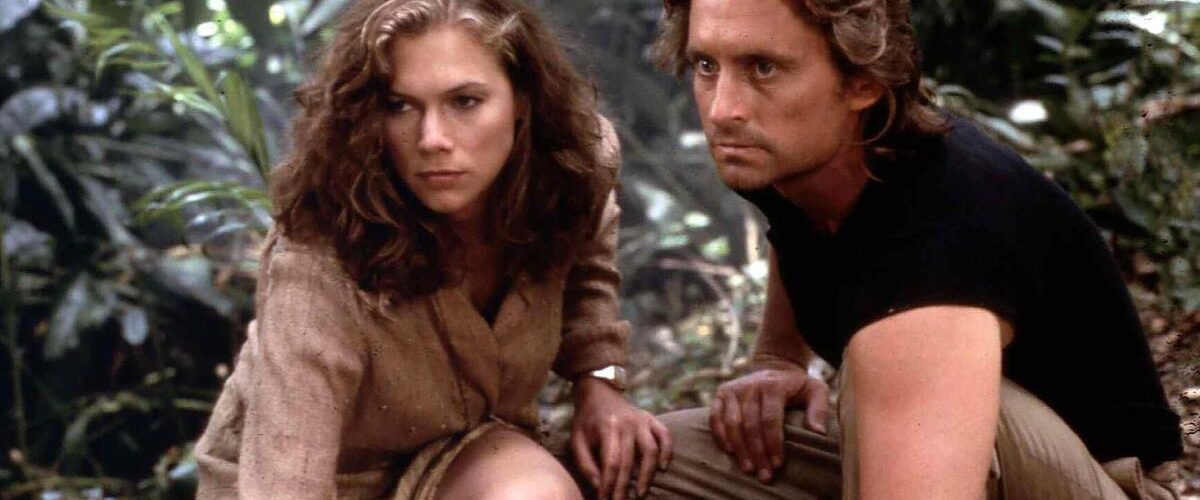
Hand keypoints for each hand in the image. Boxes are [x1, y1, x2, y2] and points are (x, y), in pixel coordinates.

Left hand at [570, 377, 672, 499]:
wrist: (598, 393)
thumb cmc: (586, 422)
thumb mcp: (576, 440)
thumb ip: (585, 464)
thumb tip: (599, 487)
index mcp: (606, 427)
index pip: (610, 462)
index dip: (609, 484)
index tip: (605, 499)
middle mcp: (627, 423)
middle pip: (629, 461)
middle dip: (625, 486)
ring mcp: (642, 420)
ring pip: (650, 450)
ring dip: (647, 474)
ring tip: (641, 493)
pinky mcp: (652, 419)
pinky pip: (665, 435)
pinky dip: (667, 451)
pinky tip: (663, 468)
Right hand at [710, 367, 828, 482]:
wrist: (775, 367)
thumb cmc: (797, 386)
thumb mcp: (815, 390)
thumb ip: (819, 409)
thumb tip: (818, 432)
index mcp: (773, 385)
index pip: (771, 418)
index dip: (773, 443)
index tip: (778, 464)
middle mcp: (751, 386)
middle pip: (751, 424)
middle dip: (757, 452)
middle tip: (764, 474)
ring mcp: (734, 389)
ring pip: (732, 423)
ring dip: (739, 448)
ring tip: (748, 468)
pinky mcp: (722, 393)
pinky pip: (715, 417)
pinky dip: (720, 435)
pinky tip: (729, 451)